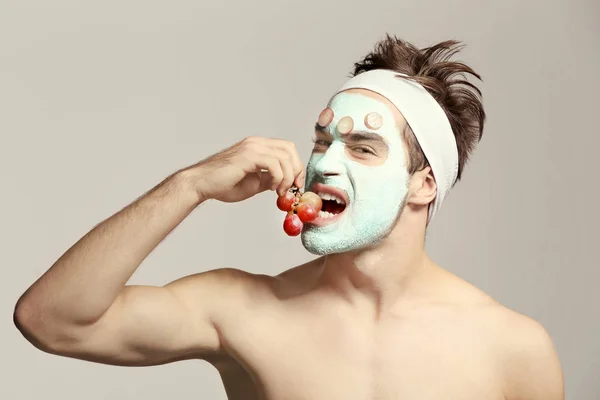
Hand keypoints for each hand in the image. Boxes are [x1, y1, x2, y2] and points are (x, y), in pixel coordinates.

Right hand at [184, 136, 305, 202]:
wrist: (201, 185)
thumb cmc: (223, 185)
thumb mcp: (255, 183)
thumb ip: (270, 179)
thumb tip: (287, 183)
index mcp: (258, 147)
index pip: (287, 149)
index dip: (296, 166)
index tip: (297, 185)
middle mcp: (256, 143)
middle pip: (289, 149)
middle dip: (296, 170)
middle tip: (294, 188)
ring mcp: (252, 147)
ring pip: (284, 156)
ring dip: (288, 177)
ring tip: (279, 191)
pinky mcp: (248, 155)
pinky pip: (274, 164)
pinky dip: (278, 178)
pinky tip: (271, 188)